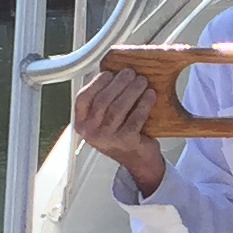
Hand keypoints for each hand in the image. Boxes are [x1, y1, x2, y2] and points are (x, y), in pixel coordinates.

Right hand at [72, 69, 165, 193]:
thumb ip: (103, 100)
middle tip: (130, 73)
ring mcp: (108, 138)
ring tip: (142, 81)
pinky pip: (135, 118)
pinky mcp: (126, 142)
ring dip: (132, 91)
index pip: (83, 98)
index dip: (96, 83)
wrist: (138, 160)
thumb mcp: (104, 119)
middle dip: (118, 83)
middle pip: (103, 101)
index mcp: (82, 123)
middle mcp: (91, 132)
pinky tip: (150, 95)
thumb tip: (114, 72)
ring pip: (118, 108)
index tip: (109, 73)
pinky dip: (143, 104)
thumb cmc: (121, 134)